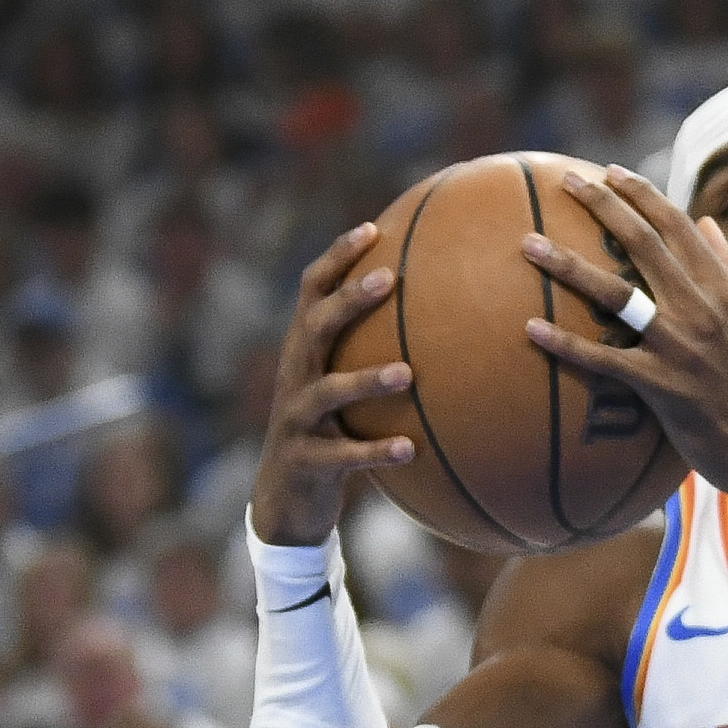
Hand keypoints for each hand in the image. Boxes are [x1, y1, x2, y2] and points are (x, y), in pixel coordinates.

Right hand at [249, 218, 416, 547]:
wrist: (285, 498)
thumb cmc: (329, 431)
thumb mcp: (342, 387)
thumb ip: (372, 350)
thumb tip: (442, 312)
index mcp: (303, 350)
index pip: (312, 290)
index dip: (338, 258)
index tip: (374, 229)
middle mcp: (294, 376)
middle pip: (315, 326)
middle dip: (350, 300)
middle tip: (390, 279)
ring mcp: (296, 420)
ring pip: (328, 391)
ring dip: (367, 379)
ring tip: (409, 373)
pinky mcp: (306, 461)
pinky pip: (344, 456)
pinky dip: (376, 452)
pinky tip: (412, 451)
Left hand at [524, 166, 727, 504]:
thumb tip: (706, 223)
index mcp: (723, 289)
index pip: (678, 226)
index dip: (642, 194)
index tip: (610, 172)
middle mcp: (701, 309)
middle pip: (643, 243)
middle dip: (601, 205)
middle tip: (564, 181)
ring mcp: (680, 346)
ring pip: (614, 294)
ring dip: (568, 265)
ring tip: (528, 244)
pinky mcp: (660, 387)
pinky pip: (603, 359)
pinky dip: (565, 343)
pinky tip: (531, 328)